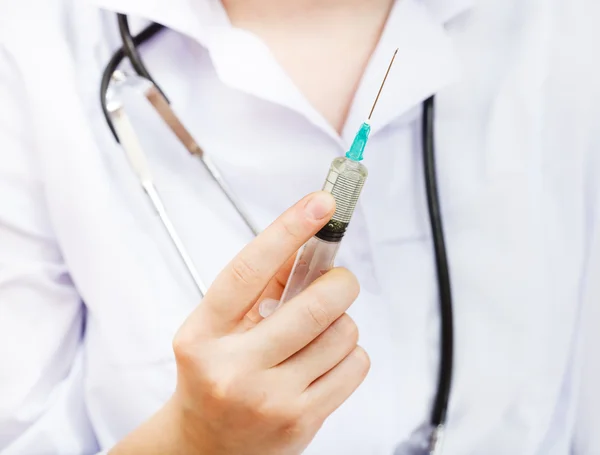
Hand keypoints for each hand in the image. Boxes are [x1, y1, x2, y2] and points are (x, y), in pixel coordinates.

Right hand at [169, 191, 369, 454]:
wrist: (207, 446)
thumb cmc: (213, 375)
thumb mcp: (217, 329)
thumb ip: (259, 286)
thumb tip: (308, 242)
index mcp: (204, 334)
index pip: (249, 270)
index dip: (288, 229)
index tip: (321, 203)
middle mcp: (233, 368)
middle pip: (314, 304)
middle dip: (340, 282)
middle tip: (338, 281)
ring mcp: (270, 399)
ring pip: (343, 333)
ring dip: (341, 323)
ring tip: (318, 334)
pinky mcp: (302, 420)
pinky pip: (356, 365)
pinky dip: (350, 352)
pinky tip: (325, 360)